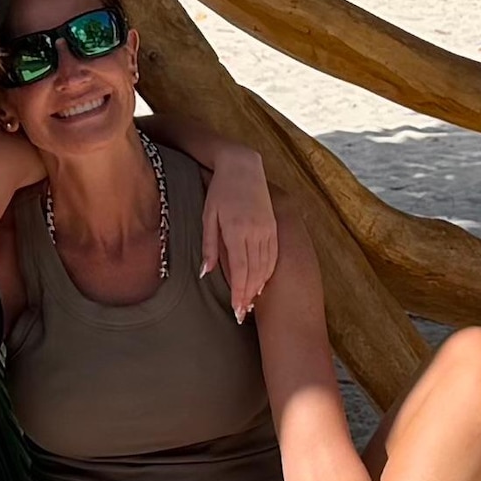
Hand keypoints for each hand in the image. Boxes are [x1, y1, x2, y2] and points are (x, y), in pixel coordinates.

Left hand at [196, 157, 282, 312]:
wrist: (243, 166)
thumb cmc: (220, 191)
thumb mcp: (208, 216)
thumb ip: (209, 246)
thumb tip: (206, 272)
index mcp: (237, 229)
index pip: (240, 269)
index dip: (239, 292)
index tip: (236, 310)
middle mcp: (256, 231)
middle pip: (255, 272)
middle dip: (248, 295)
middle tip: (242, 314)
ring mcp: (268, 229)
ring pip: (266, 265)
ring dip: (258, 286)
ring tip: (250, 304)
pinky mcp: (274, 226)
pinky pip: (273, 255)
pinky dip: (267, 272)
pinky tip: (261, 283)